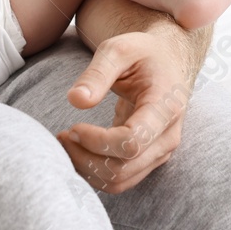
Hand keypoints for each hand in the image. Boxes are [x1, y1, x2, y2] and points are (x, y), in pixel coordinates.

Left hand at [56, 31, 196, 193]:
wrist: (168, 61)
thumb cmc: (143, 52)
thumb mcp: (119, 49)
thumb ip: (97, 73)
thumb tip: (75, 100)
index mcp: (165, 107)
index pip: (131, 143)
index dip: (96, 141)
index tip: (73, 125)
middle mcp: (167, 137)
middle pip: (122, 168)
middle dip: (84, 157)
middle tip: (62, 135)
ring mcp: (159, 152)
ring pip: (119, 180)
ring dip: (86, 169)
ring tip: (66, 142)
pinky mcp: (148, 159)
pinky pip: (119, 179)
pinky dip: (93, 172)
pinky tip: (77, 150)